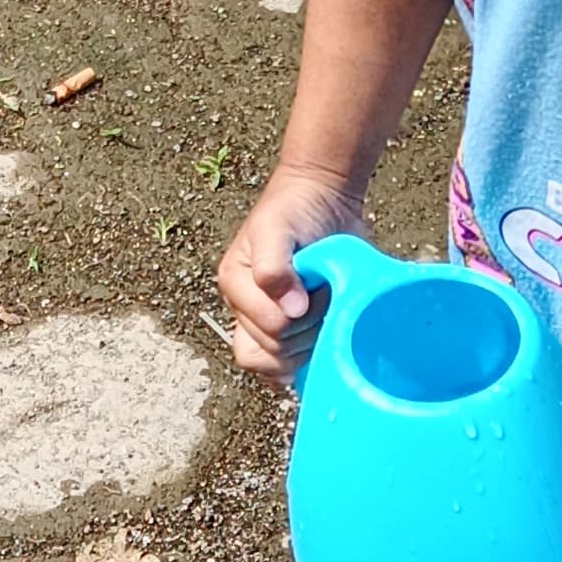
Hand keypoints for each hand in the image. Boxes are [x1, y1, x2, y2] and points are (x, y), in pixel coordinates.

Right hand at [217, 168, 361, 380]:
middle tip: (324, 299)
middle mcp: (246, 308)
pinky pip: (290, 365)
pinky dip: (309, 359)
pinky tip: (323, 340)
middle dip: (305, 331)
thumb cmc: (295, 209)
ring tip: (326, 309)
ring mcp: (269, 321)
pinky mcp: (292, 329)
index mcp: (235, 285)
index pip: (264, 332)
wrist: (320, 197)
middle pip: (273, 351)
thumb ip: (274, 267)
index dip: (295, 321)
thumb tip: (291, 310)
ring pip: (281, 363)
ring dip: (311, 343)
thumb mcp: (277, 229)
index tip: (315, 291)